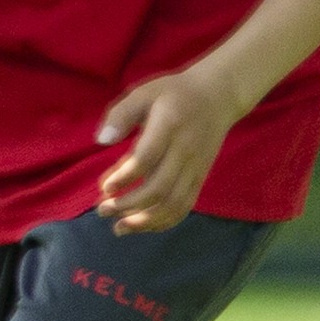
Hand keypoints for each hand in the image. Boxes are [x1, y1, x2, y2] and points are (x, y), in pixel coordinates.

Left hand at [95, 67, 243, 233]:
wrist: (218, 95)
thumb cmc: (173, 94)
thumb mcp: (144, 93)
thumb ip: (121, 114)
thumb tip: (101, 141)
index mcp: (169, 126)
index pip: (146, 159)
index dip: (124, 177)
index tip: (104, 188)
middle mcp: (185, 150)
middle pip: (160, 187)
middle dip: (129, 205)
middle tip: (102, 211)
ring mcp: (196, 166)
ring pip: (175, 202)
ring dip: (146, 220)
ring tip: (119, 228)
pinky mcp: (201, 176)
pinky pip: (186, 204)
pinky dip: (165, 220)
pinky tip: (143, 226)